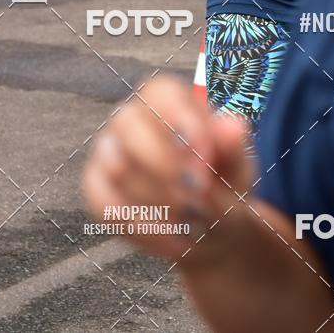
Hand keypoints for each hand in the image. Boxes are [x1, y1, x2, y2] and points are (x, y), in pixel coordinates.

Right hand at [82, 76, 253, 261]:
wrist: (209, 225)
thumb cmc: (223, 182)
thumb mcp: (237, 164)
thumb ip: (233, 146)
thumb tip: (233, 127)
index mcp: (169, 100)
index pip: (160, 93)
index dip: (179, 122)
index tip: (205, 156)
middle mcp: (132, 118)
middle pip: (129, 126)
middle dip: (164, 166)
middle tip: (197, 196)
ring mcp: (109, 150)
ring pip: (119, 170)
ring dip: (159, 202)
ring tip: (192, 221)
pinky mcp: (96, 186)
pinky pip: (106, 205)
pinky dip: (143, 228)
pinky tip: (171, 240)